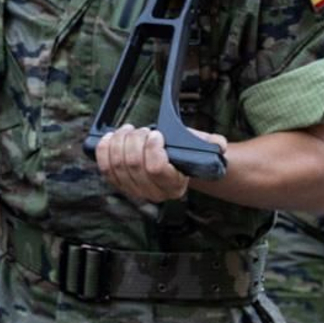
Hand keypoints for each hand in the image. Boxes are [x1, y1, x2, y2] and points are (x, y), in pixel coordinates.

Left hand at [95, 124, 225, 203]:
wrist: (171, 162)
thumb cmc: (184, 154)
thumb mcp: (201, 146)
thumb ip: (212, 144)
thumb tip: (218, 145)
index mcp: (174, 185)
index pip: (156, 169)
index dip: (152, 148)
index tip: (157, 133)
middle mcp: (153, 192)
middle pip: (134, 165)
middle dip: (136, 140)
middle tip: (144, 129)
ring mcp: (133, 190)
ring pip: (117, 165)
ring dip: (120, 142)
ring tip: (129, 131)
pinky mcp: (117, 183)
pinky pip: (104, 168)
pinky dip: (105, 150)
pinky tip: (111, 138)